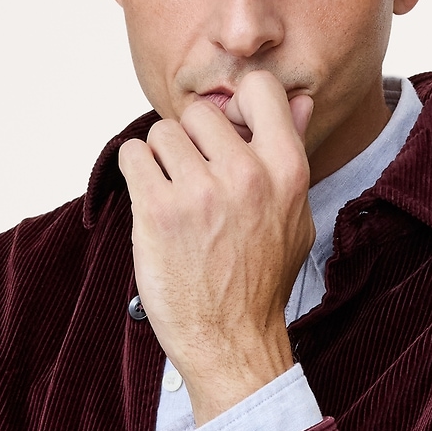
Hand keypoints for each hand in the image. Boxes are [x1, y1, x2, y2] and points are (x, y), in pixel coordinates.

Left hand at [117, 70, 316, 424]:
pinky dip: (135, 173)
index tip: (226, 135)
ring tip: (173, 198)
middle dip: (191, 142)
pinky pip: (132, 156)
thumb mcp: (295, 217)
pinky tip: (151, 202)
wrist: (232, 342)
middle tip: (193, 181)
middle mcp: (246, 175)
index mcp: (286, 171)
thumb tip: (299, 102)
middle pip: (200, 113)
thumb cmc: (260, 283)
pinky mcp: (158, 211)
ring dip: (160, 160)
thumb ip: (291, 155)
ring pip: (161, 133)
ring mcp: (200, 192)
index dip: (236, 106)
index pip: (259, 88)